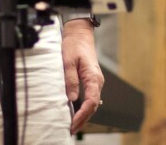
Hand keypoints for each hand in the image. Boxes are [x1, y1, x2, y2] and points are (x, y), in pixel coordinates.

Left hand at [61, 20, 103, 134]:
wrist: (79, 34)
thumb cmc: (74, 45)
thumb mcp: (68, 61)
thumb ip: (70, 80)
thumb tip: (71, 99)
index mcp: (93, 77)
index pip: (91, 102)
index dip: (82, 115)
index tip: (73, 123)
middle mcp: (97, 81)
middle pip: (93, 106)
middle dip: (83, 119)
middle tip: (71, 129)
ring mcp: (95, 82)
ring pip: (92, 103)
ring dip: (83, 115)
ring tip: (72, 125)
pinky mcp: (91, 81)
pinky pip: (90, 98)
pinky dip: (84, 108)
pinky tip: (76, 113)